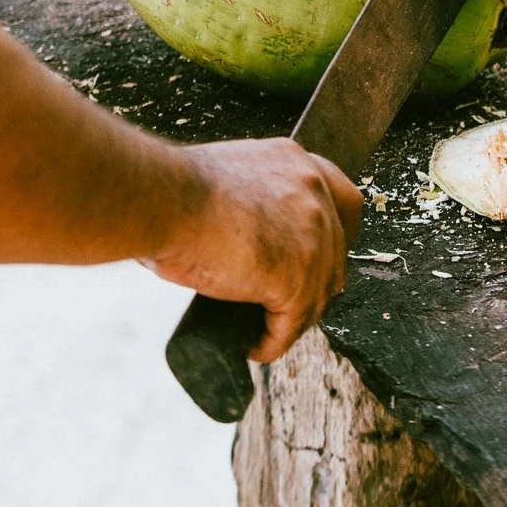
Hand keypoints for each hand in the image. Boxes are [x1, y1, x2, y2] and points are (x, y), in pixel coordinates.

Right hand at [149, 139, 363, 361]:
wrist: (165, 199)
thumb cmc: (174, 189)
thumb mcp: (228, 180)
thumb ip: (251, 201)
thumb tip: (240, 239)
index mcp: (294, 162)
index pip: (341, 199)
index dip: (336, 233)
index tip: (322, 256)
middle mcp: (312, 191)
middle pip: (336, 250)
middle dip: (316, 281)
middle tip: (286, 302)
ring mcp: (312, 233)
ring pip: (317, 291)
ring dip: (292, 317)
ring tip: (263, 330)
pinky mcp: (297, 276)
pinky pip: (292, 322)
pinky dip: (273, 341)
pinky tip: (253, 345)